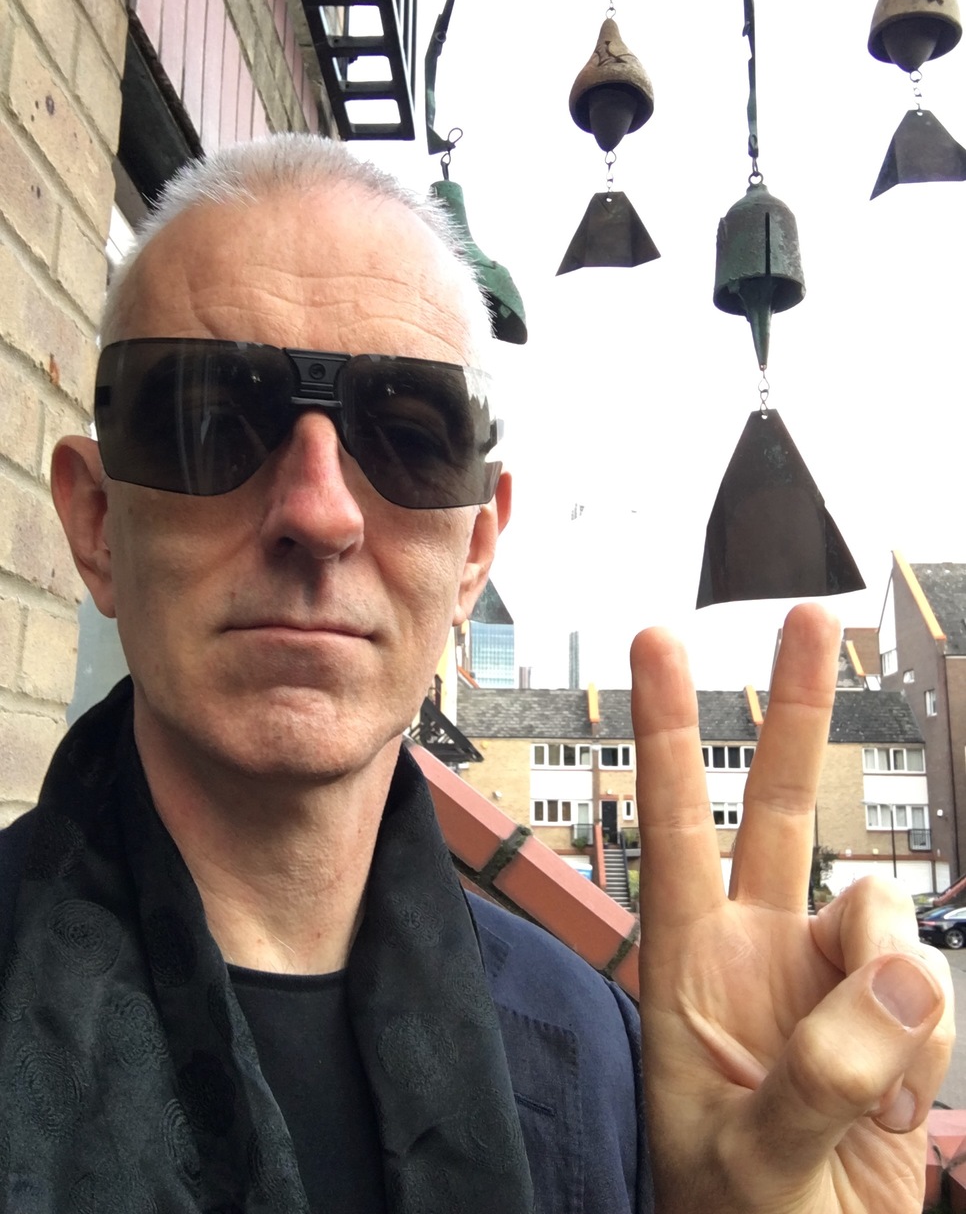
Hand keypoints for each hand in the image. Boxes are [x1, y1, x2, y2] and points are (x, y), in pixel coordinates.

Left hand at [630, 602, 953, 1212]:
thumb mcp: (751, 1165)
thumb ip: (821, 1074)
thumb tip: (902, 982)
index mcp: (690, 966)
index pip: (670, 824)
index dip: (664, 733)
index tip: (657, 644)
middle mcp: (761, 950)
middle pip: (775, 803)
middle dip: (792, 710)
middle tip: (808, 615)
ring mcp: (832, 980)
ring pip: (882, 912)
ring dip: (891, 990)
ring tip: (868, 1094)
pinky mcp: (897, 1020)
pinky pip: (936, 988)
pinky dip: (931, 1048)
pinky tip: (896, 1110)